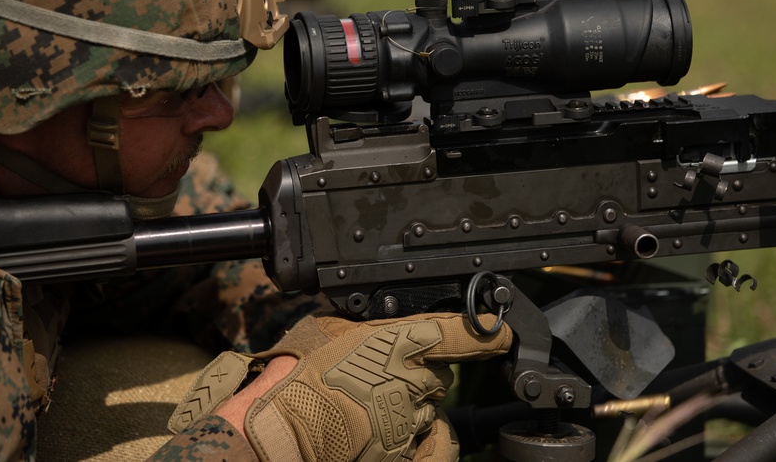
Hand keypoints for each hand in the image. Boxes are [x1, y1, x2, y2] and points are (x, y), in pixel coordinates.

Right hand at [241, 312, 510, 461]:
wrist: (277, 426)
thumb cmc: (296, 374)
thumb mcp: (331, 327)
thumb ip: (366, 327)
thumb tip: (376, 327)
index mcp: (400, 341)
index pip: (461, 332)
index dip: (484, 330)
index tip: (499, 330)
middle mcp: (414, 380)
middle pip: (442, 374)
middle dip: (421, 374)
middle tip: (384, 376)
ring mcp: (411, 420)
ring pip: (434, 408)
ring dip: (414, 406)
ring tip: (375, 407)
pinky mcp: (403, 454)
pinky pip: (436, 447)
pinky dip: (432, 441)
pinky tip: (417, 435)